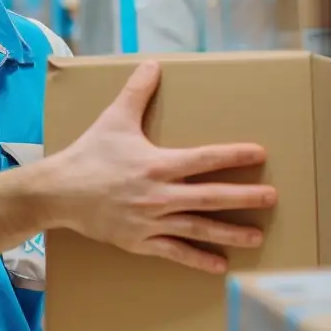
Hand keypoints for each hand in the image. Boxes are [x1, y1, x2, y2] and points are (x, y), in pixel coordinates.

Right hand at [37, 60, 275, 273]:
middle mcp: (158, 194)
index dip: (233, 156)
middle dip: (244, 198)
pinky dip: (198, 260)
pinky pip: (175, 252)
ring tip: (257, 237)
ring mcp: (151, 221)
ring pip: (198, 228)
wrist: (58, 192)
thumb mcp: (114, 119)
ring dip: (229, 233)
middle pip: (210, 197)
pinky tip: (221, 266)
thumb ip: (137, 92)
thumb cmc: (89, 154)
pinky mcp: (140, 241)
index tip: (259, 154)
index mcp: (157, 164)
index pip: (204, 158)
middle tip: (272, 198)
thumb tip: (153, 64)